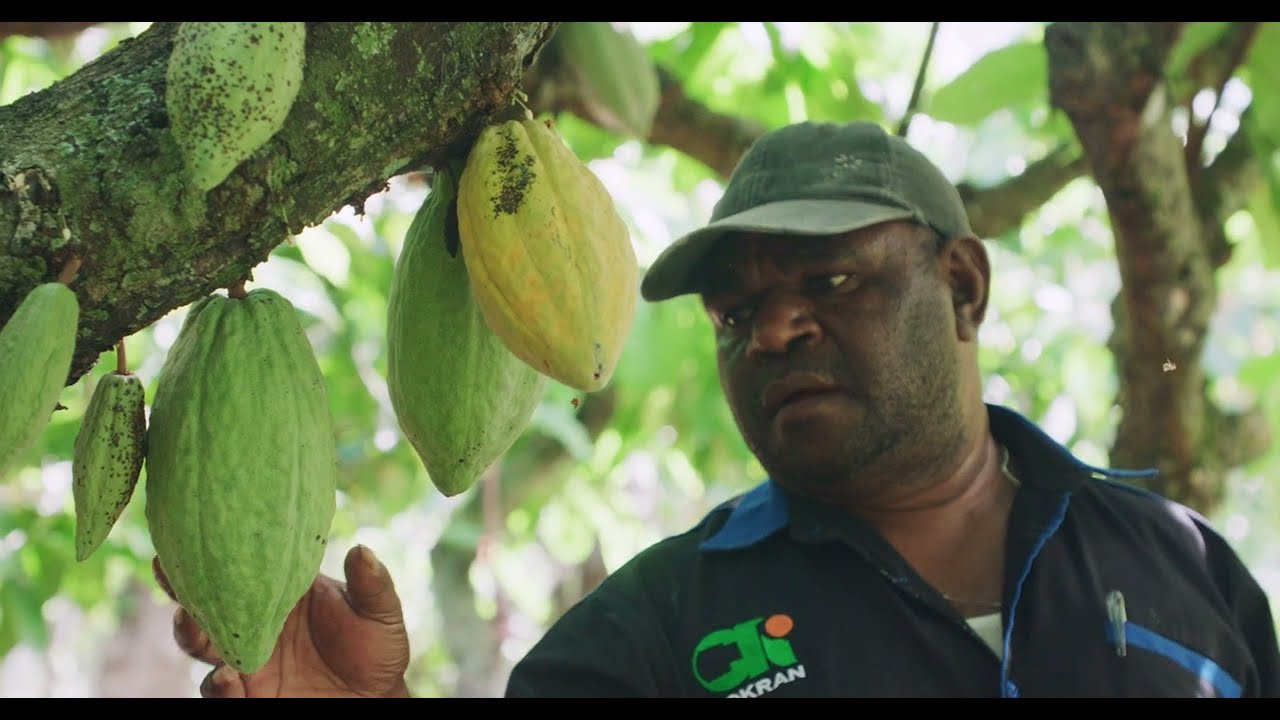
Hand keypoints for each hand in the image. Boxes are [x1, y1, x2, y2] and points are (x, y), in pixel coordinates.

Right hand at [153, 544, 411, 697]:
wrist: (373, 699)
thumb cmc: (377, 648)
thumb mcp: (380, 615)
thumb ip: (371, 586)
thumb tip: (362, 550)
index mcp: (279, 592)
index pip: (238, 569)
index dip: (210, 554)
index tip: (185, 538)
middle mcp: (254, 623)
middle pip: (205, 603)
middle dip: (182, 588)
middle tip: (171, 573)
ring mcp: (247, 661)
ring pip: (202, 647)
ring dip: (191, 633)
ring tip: (195, 624)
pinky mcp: (248, 696)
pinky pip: (221, 691)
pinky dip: (219, 685)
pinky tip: (227, 676)